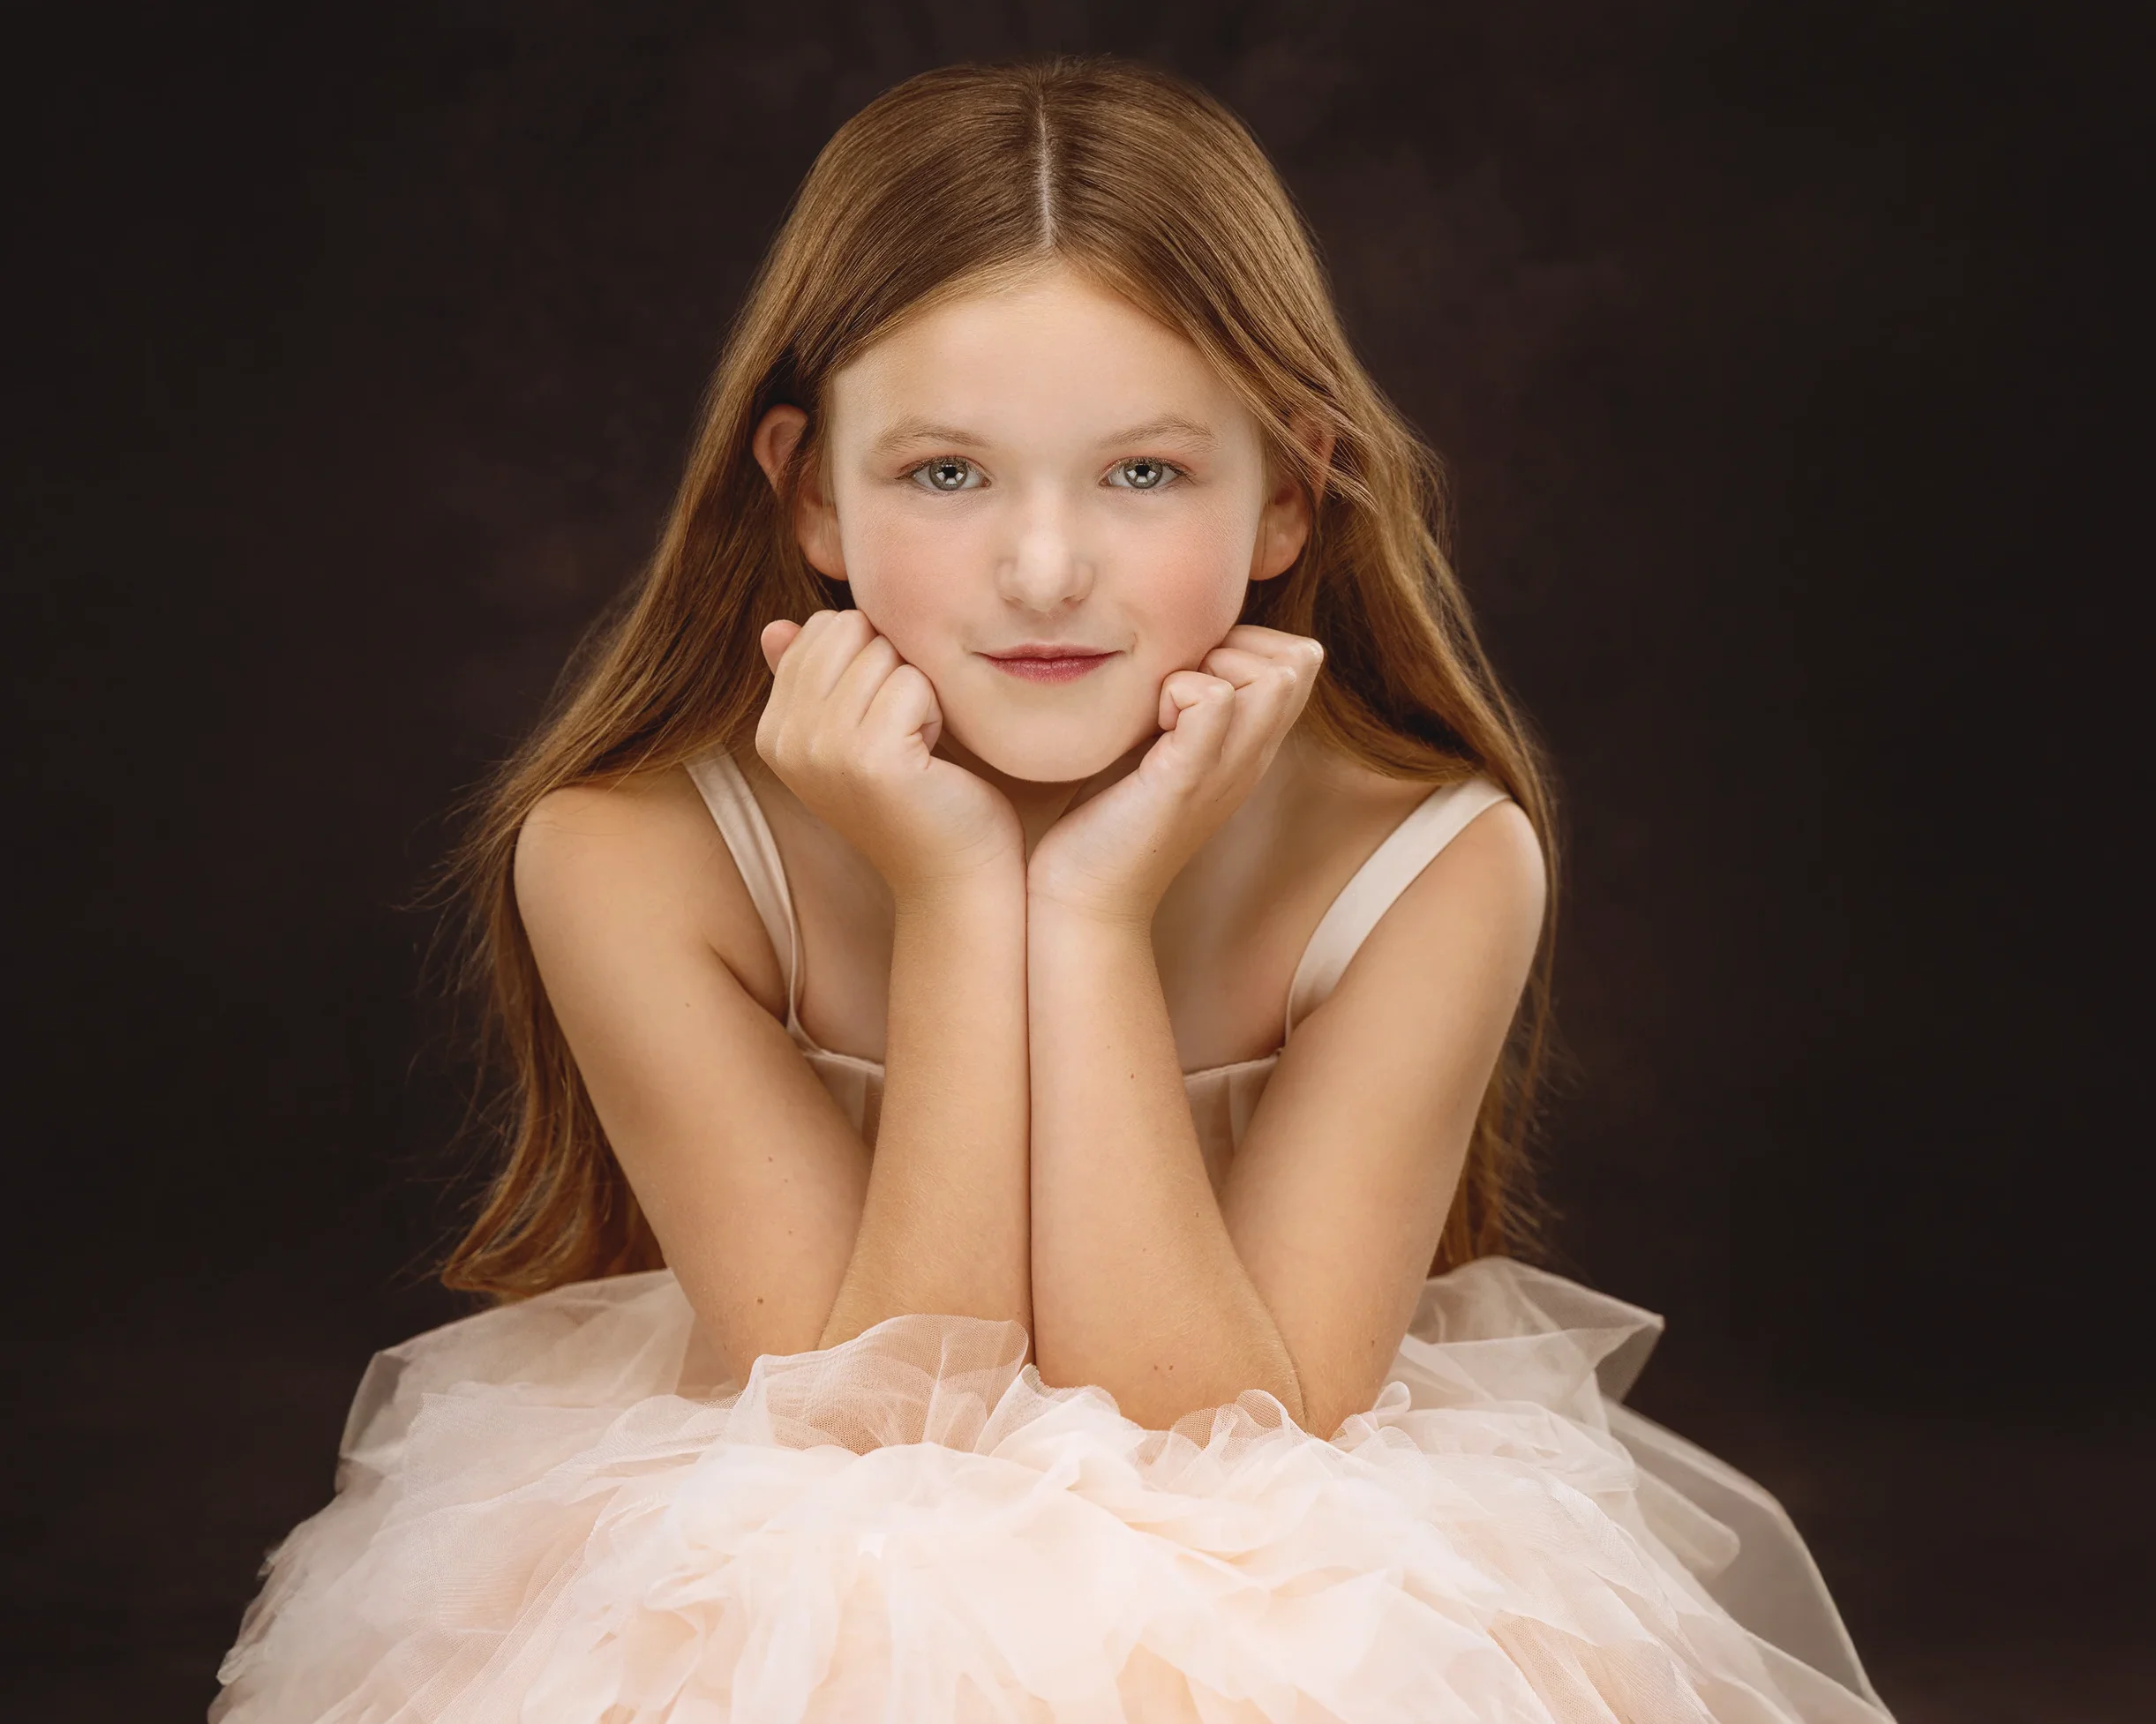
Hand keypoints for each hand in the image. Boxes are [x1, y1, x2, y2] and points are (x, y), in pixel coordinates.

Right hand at [756, 611, 1022, 899]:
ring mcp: (823, 749)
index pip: (820, 629)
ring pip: (885, 652)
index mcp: (772, 731)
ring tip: (915, 749)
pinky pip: (914, 683)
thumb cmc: (915, 800)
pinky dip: (936, 713)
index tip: (879, 723)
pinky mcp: (870, 758)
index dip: (869, 661)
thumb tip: (775, 626)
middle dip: (892, 668)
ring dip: (918, 693)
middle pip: (850, 631)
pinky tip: (930, 761)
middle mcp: (785, 739)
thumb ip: (813, 679)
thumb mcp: (852, 733)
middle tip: (901, 734)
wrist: (949, 879)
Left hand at [1027, 625, 1324, 923]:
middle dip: (1237, 645)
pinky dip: (1177, 693)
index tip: (1191, 671)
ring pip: (1273, 675)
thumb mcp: (1163, 748)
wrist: (1089, 897)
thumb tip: (1179, 649)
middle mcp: (1251, 756)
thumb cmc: (1111, 819)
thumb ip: (1184, 704)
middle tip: (1176, 685)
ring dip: (1212, 666)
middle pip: (1299, 660)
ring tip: (1164, 706)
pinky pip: (1213, 702)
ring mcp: (1226, 769)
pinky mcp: (1185, 779)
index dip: (1249, 641)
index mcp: (1250, 746)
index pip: (1299, 659)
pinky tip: (1148, 725)